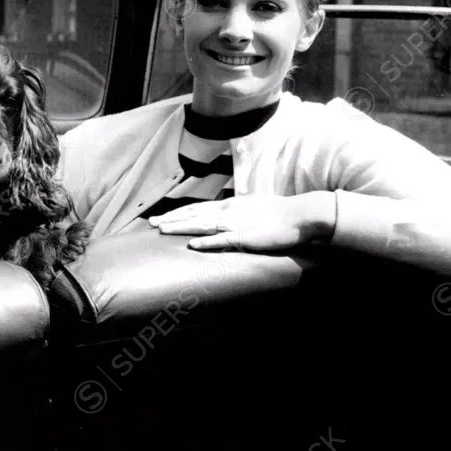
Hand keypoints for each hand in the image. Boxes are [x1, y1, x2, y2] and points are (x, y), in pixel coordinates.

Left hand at [150, 192, 337, 251]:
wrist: (300, 215)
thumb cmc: (279, 212)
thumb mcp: (252, 207)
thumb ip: (236, 211)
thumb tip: (224, 215)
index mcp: (229, 205)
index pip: (197, 208)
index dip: (178, 212)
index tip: (161, 216)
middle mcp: (228, 211)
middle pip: (193, 214)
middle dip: (171, 219)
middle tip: (150, 223)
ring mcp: (235, 224)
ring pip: (201, 225)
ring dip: (180, 227)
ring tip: (161, 230)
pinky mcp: (245, 237)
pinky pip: (222, 240)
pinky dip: (206, 242)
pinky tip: (192, 246)